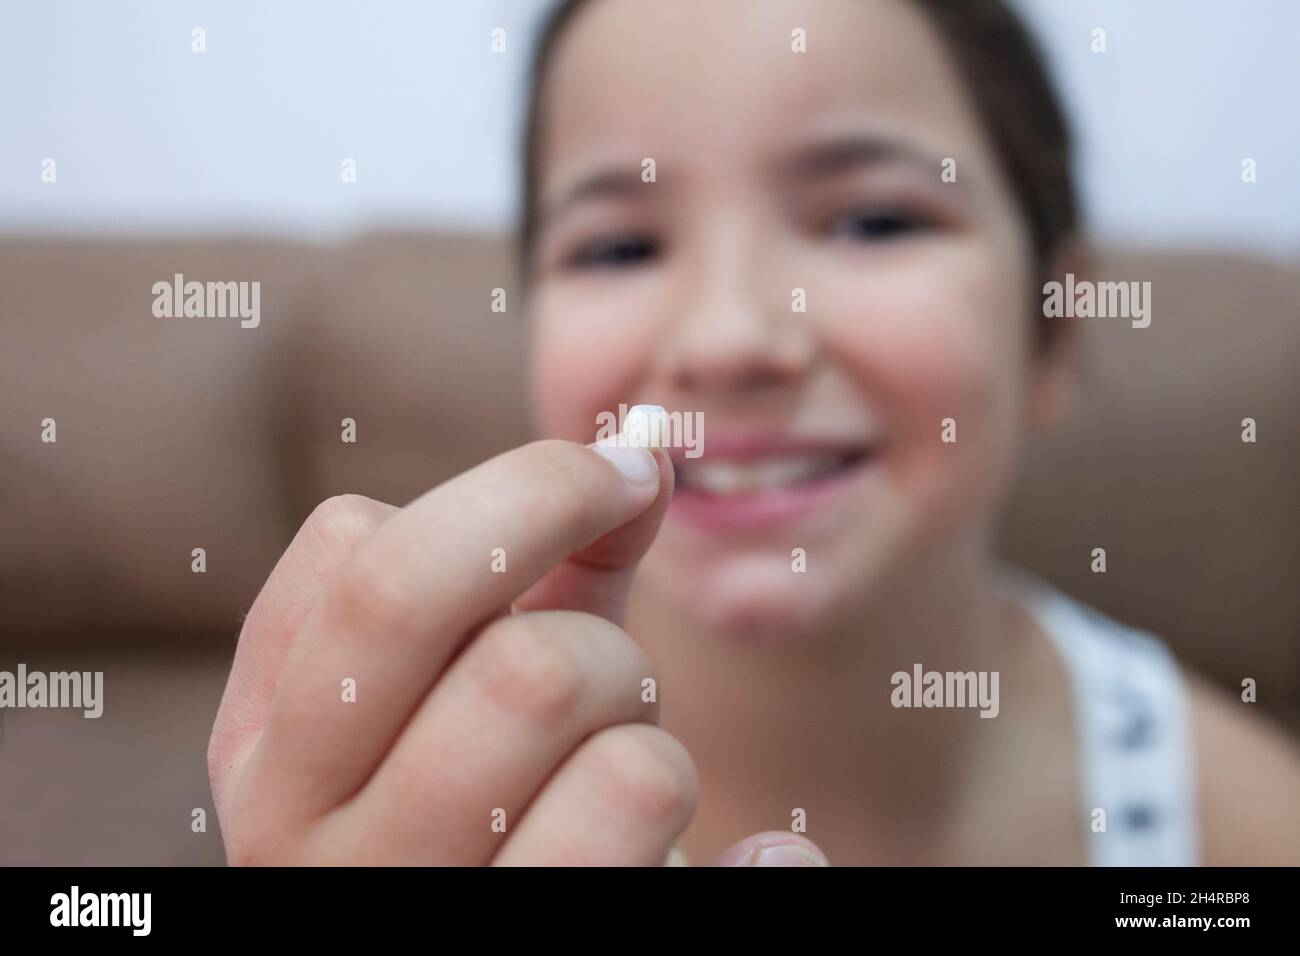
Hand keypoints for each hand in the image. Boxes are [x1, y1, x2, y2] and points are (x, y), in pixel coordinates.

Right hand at [208, 439, 826, 865]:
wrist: (486, 945)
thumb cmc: (498, 795)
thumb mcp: (489, 674)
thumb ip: (554, 558)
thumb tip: (642, 442)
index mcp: (270, 744)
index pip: (364, 546)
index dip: (524, 489)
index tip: (611, 488)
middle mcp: (305, 840)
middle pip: (508, 654)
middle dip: (598, 638)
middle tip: (610, 680)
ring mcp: (409, 913)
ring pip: (589, 732)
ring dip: (644, 728)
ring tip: (615, 781)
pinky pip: (646, 812)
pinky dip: (728, 829)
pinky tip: (723, 850)